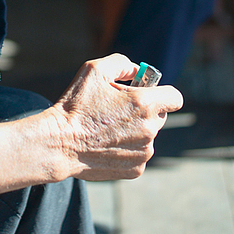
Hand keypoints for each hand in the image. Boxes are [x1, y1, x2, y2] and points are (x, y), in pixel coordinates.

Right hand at [50, 54, 183, 180]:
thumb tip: (136, 70)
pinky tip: (106, 144)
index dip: (162, 93)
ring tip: (107, 129)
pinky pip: (139, 154)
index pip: (175, 98)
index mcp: (144, 104)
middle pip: (160, 116)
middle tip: (120, 109)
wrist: (59, 144)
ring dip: (135, 130)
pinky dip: (127, 149)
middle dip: (145, 110)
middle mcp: (150, 130)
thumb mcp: (94, 70)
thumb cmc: (75, 106)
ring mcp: (144, 152)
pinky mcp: (136, 170)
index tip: (147, 93)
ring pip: (148, 136)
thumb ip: (122, 64)